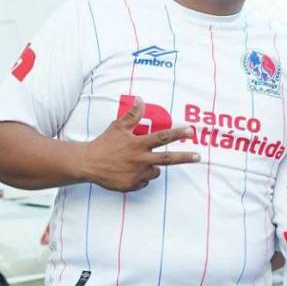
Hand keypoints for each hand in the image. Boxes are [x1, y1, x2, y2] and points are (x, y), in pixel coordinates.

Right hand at [81, 98, 199, 191]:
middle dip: (185, 157)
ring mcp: (137, 174)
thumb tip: (141, 99)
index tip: (191, 132)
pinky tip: (129, 172)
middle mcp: (140, 160)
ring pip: (156, 171)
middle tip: (198, 157)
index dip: (178, 134)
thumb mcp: (118, 127)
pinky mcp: (132, 186)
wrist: (88, 164)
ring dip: (153, 166)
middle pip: (168, 159)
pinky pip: (144, 182)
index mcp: (138, 144)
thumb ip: (132, 115)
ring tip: (137, 162)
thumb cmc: (104, 143)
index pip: (162, 137)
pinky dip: (141, 177)